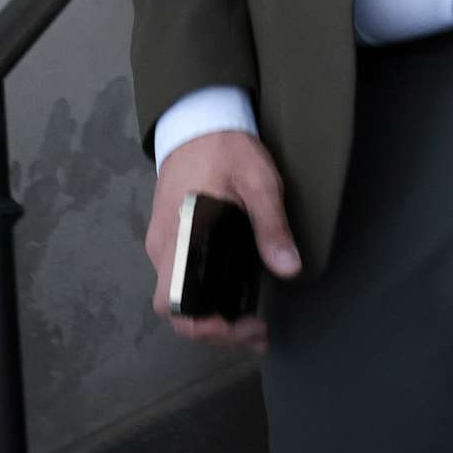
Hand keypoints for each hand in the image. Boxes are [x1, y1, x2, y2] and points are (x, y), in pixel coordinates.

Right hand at [147, 130, 300, 351]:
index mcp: (179, 237)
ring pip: (178, 295)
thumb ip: (270, 226)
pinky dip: (205, 296)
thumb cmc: (226, 150)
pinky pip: (182, 278)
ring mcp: (164, 243)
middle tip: (256, 331)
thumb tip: (288, 269)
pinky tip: (235, 295)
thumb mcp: (259, 182)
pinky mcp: (171, 237)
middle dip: (213, 329)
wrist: (198, 121)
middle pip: (175, 308)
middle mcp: (163, 248)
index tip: (235, 325)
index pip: (172, 302)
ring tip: (252, 321)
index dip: (199, 325)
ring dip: (210, 315)